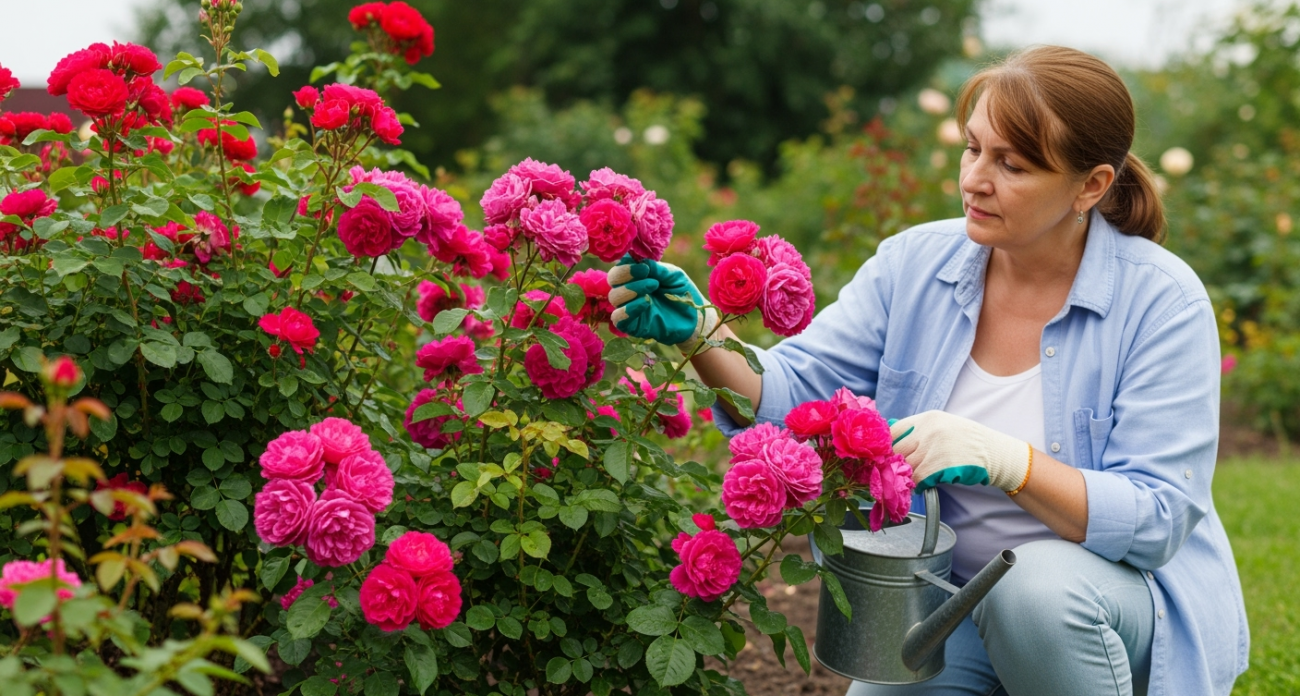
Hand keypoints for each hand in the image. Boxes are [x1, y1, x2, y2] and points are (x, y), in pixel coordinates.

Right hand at [608, 255, 718, 350]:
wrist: (694, 317)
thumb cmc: (683, 293)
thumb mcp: (673, 275)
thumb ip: (657, 268)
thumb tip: (640, 261)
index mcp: (636, 276)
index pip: (621, 265)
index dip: (627, 262)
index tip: (643, 263)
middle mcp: (629, 290)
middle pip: (613, 279)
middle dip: (626, 273)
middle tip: (645, 271)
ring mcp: (629, 308)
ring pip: (614, 297)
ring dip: (631, 289)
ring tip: (653, 286)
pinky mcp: (632, 325)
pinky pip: (618, 317)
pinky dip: (628, 309)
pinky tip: (645, 302)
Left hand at [888, 410, 1031, 492]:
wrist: (996, 454)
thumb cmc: (969, 441)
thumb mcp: (944, 426)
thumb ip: (921, 432)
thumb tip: (893, 442)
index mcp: (927, 418)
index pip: (894, 430)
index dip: (887, 446)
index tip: (886, 456)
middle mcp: (928, 430)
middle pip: (897, 450)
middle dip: (895, 464)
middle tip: (898, 472)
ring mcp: (934, 447)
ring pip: (906, 467)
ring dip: (909, 476)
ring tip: (917, 478)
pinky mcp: (939, 466)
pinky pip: (918, 478)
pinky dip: (919, 484)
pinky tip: (927, 484)